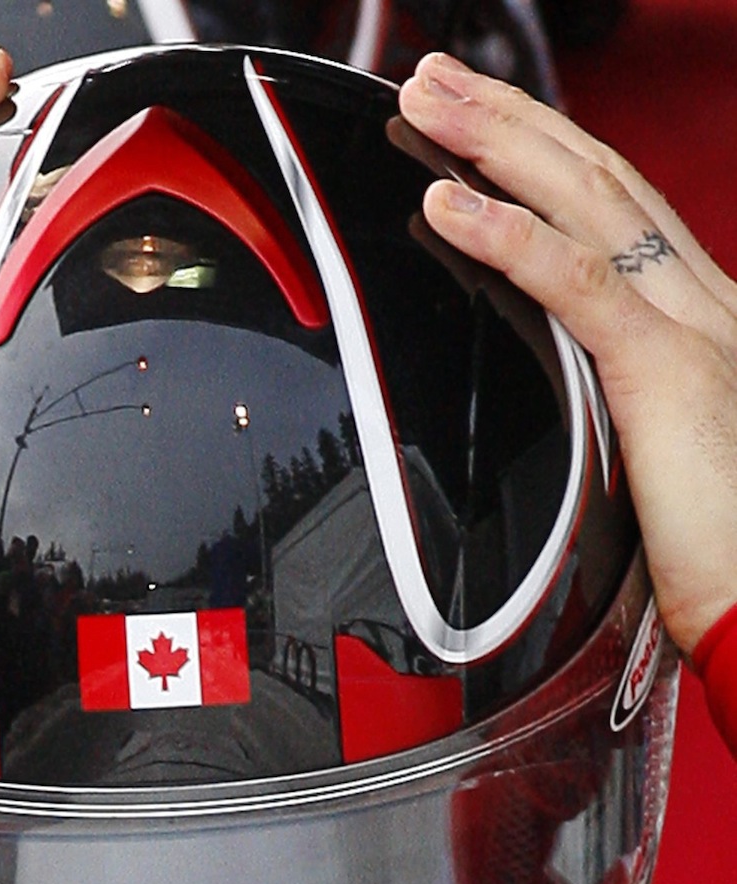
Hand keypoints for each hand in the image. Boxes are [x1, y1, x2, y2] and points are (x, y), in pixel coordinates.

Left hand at [398, 51, 736, 657]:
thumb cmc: (722, 552)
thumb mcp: (658, 452)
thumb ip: (616, 401)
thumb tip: (562, 394)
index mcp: (702, 320)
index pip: (615, 210)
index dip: (547, 156)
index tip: (483, 128)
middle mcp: (705, 302)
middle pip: (596, 180)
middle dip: (511, 121)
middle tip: (437, 79)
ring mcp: (693, 326)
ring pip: (585, 203)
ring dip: (497, 143)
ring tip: (428, 100)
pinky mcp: (667, 369)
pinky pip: (576, 283)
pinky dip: (507, 235)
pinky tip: (448, 200)